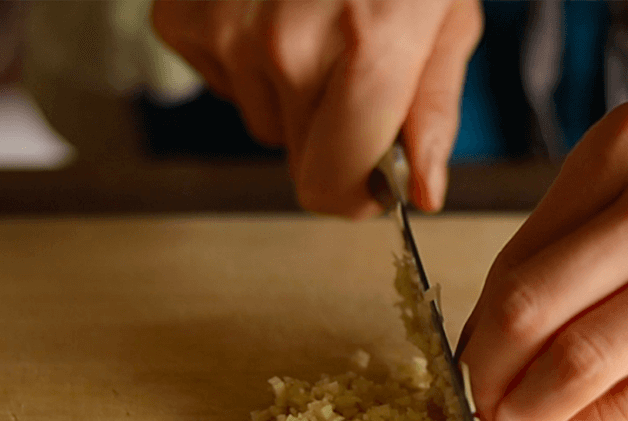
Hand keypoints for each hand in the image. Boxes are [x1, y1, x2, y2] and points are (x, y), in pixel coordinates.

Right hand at [152, 0, 481, 216]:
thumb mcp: (446, 17)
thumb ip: (431, 111)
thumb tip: (423, 193)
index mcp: (367, 50)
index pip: (328, 185)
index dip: (353, 195)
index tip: (372, 182)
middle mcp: (286, 46)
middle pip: (296, 158)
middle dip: (332, 134)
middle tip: (356, 70)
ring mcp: (226, 28)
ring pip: (262, 118)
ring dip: (291, 90)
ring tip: (317, 19)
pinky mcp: (181, 13)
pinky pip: (222, 78)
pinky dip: (248, 57)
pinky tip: (273, 5)